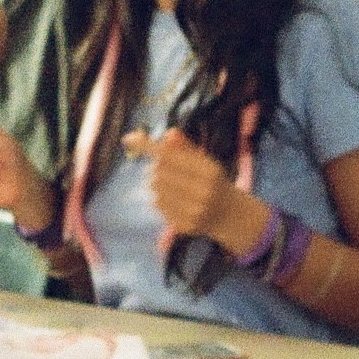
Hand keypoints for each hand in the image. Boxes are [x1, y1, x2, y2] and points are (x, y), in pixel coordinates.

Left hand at [127, 127, 264, 255]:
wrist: (229, 214)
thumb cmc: (213, 181)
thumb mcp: (205, 162)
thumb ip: (186, 148)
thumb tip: (169, 133)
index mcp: (209, 171)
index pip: (170, 155)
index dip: (148, 147)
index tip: (128, 138)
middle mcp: (203, 191)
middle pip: (159, 172)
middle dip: (156, 168)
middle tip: (164, 169)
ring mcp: (194, 210)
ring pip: (156, 190)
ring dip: (157, 184)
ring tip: (170, 185)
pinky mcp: (184, 225)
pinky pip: (159, 206)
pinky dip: (160, 199)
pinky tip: (172, 199)